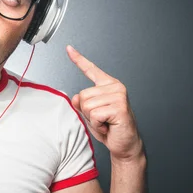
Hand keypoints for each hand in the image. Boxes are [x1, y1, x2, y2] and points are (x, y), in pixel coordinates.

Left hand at [66, 45, 142, 162]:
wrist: (124, 143)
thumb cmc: (108, 128)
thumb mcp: (89, 113)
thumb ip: (81, 102)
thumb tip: (76, 97)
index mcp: (107, 85)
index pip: (91, 69)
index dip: (78, 59)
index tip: (68, 48)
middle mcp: (115, 87)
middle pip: (82, 95)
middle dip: (87, 112)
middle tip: (101, 118)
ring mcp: (118, 96)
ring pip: (86, 105)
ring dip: (92, 119)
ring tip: (105, 122)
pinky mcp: (119, 107)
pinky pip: (94, 115)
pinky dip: (97, 124)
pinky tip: (108, 125)